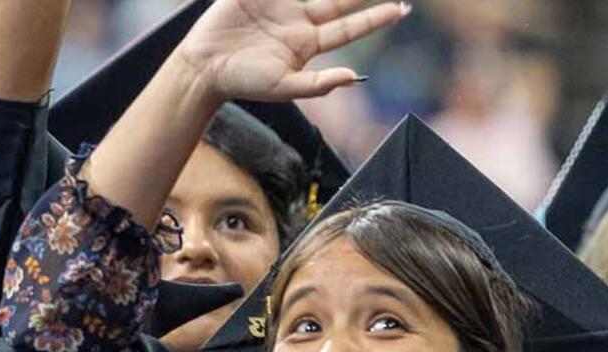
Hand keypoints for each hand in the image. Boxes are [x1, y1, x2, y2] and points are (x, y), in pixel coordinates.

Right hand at [174, 0, 407, 101]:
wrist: (204, 67)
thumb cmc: (243, 82)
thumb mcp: (283, 87)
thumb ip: (318, 85)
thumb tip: (352, 79)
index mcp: (308, 42)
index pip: (350, 27)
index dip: (376, 18)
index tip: (402, 9)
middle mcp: (299, 20)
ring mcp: (280, 4)